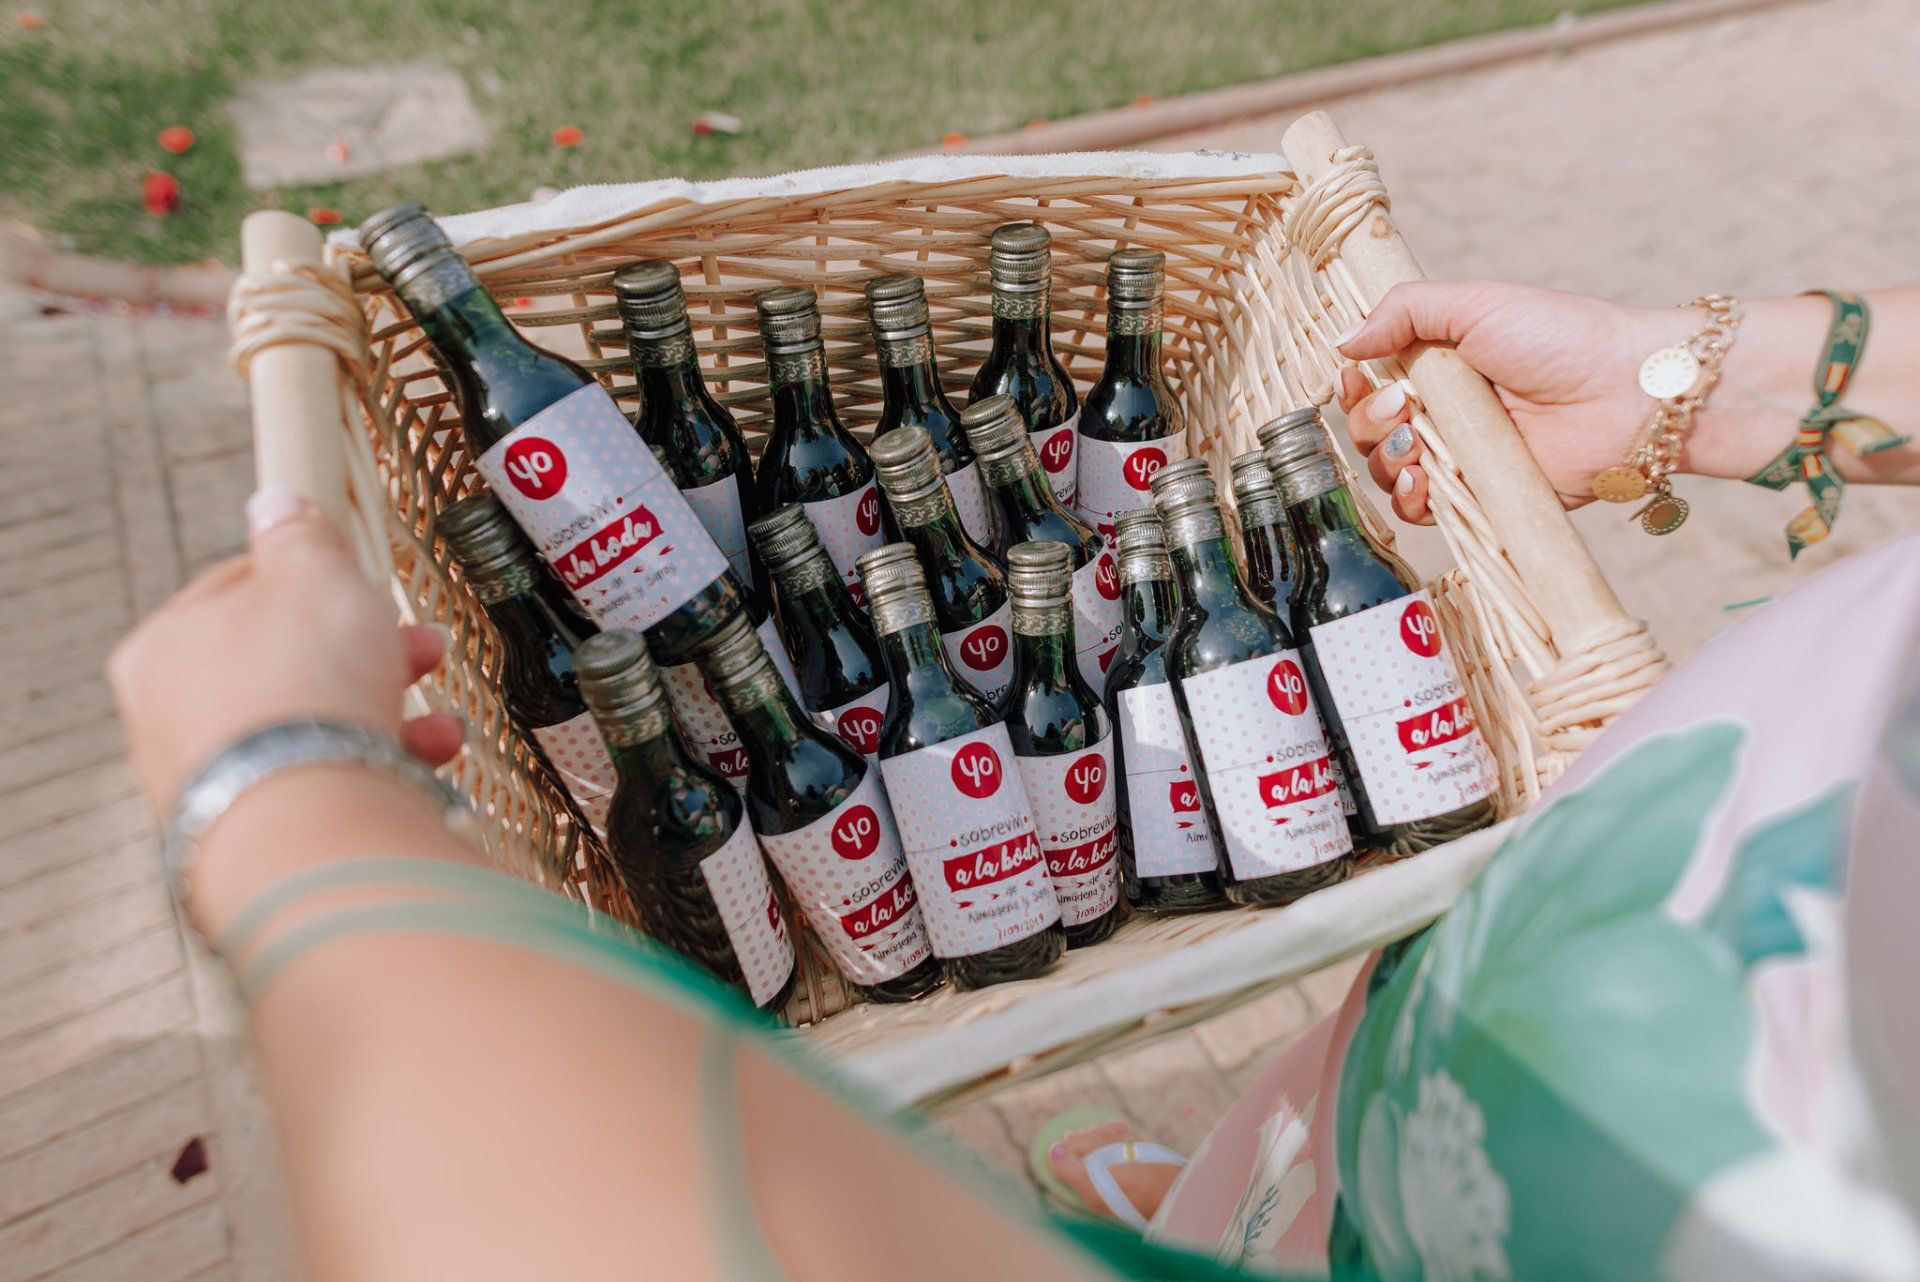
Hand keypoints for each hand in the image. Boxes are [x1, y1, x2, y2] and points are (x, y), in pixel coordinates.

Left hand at [109, 487, 464, 815]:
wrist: (308, 820)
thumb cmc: (303, 685)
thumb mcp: (313, 574)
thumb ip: (298, 536)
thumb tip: (276, 503)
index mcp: (164, 646)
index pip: (236, 592)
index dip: (310, 583)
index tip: (360, 587)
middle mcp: (175, 722)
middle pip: (284, 665)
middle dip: (364, 652)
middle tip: (419, 646)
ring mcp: (218, 785)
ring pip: (313, 731)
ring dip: (385, 713)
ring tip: (439, 718)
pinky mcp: (265, 835)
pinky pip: (330, 784)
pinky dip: (381, 767)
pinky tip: (430, 757)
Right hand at [1333, 281, 1688, 522]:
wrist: (1628, 394)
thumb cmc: (1561, 338)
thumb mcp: (1477, 303)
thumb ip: (1404, 311)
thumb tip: (1342, 340)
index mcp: (1443, 365)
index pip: (1374, 382)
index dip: (1356, 385)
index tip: (1354, 375)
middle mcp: (1448, 413)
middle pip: (1374, 431)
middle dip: (1371, 421)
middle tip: (1405, 406)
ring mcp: (1464, 457)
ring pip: (1391, 473)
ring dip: (1386, 460)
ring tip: (1414, 446)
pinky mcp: (1483, 496)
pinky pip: (1425, 512)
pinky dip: (1410, 500)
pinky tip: (1422, 480)